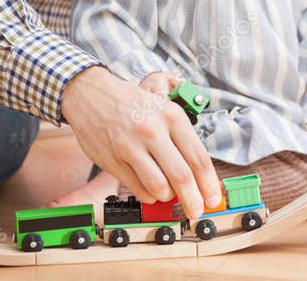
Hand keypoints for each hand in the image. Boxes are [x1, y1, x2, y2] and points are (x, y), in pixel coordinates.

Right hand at [60, 66, 220, 219]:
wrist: (92, 95)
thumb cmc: (133, 104)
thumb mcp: (164, 107)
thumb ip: (181, 136)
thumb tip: (198, 174)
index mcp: (172, 116)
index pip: (198, 157)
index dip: (209, 183)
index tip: (213, 198)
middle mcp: (153, 131)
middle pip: (182, 176)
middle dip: (193, 200)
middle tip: (197, 211)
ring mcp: (130, 146)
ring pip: (159, 187)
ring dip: (168, 197)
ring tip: (169, 194)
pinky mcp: (112, 160)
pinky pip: (137, 189)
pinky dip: (149, 196)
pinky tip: (151, 190)